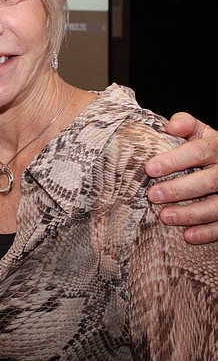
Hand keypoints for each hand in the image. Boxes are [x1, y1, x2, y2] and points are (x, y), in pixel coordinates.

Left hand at [146, 112, 217, 243]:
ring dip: (191, 213)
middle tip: (153, 195)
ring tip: (165, 216)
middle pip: (207, 182)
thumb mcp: (200, 133)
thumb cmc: (208, 148)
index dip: (174, 160)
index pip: (198, 152)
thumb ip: (185, 124)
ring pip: (217, 205)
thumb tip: (171, 126)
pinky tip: (189, 236)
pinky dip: (209, 232)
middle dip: (179, 190)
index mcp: (217, 147)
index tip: (150, 168)